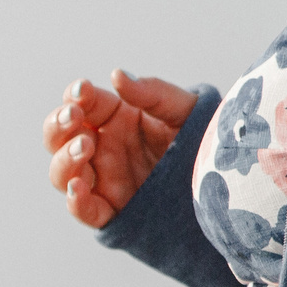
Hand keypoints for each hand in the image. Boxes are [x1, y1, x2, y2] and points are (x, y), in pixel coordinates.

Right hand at [44, 69, 196, 228]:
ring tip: (84, 147)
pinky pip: (84, 210)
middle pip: (59, 138)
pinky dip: (75, 201)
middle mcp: (102, 149)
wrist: (229, 184)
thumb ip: (152, 93)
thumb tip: (117, 75)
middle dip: (58, 125)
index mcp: (115, 119)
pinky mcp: (112, 211)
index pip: (81, 103)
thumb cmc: (205, 140)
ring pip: (63, 173)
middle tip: (73, 117)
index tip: (81, 91)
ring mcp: (104, 180)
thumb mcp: (184, 110)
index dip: (74, 96)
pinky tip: (78, 188)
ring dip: (65, 160)